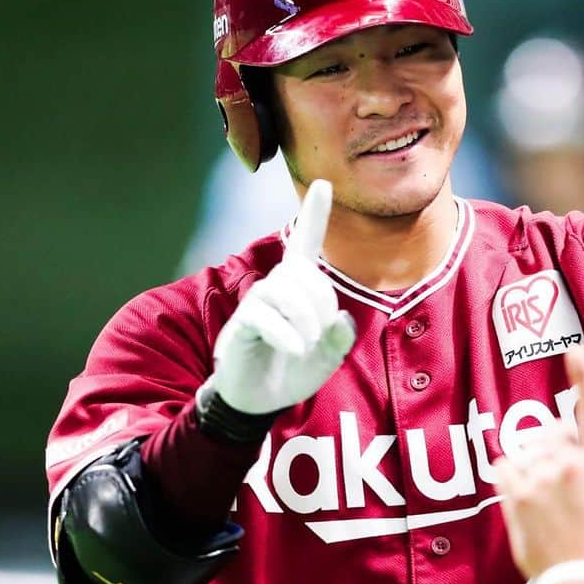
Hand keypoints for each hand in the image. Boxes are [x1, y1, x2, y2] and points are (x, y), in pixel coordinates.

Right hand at [209, 179, 356, 413]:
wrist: (260, 399)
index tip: (323, 183)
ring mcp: (257, 303)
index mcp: (299, 288)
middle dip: (321, 306)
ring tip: (306, 346)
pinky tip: (294, 349)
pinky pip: (266, 316)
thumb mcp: (327, 358)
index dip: (314, 214)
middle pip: (306, 276)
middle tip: (319, 338)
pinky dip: (287, 334)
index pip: (306, 244)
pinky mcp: (243, 323)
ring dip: (306, 321)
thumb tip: (340, 318)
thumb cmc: (293, 371)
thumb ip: (340, 338)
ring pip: (286, 291)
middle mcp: (277, 287)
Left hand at [494, 346, 583, 580]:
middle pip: (552, 432)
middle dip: (553, 449)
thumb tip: (573, 449)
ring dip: (533, 467)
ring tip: (549, 505)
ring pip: (528, 451)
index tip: (576, 351)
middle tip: (565, 488)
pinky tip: (526, 500)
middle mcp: (573, 462)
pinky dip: (511, 477)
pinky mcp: (517, 495)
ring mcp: (543, 477)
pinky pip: (504, 467)